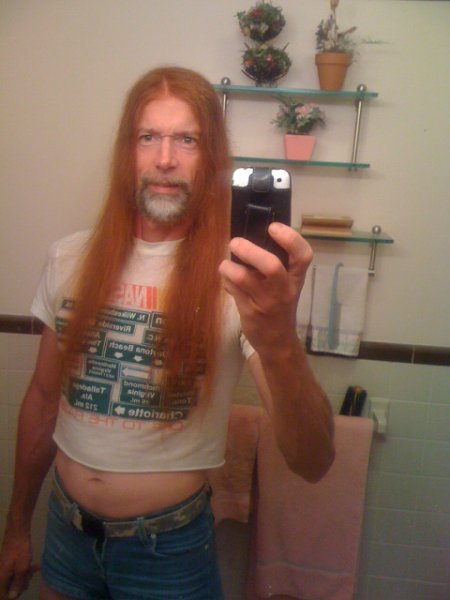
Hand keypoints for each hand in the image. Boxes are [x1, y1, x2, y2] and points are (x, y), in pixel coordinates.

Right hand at [0, 528, 38, 599]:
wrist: (17, 532)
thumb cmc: (20, 549)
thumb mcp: (22, 568)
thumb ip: (18, 584)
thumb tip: (12, 597)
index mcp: (0, 579)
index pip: (4, 596)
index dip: (15, 594)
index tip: (25, 585)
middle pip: (9, 589)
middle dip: (21, 584)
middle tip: (30, 575)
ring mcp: (3, 570)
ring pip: (13, 580)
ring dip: (23, 577)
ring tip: (33, 568)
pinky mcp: (6, 565)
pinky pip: (14, 573)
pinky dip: (22, 571)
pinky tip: (34, 566)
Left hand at [219, 222, 311, 352]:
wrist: (278, 341)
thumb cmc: (280, 305)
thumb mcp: (285, 285)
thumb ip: (274, 264)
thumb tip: (248, 236)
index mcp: (296, 278)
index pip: (303, 256)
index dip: (290, 238)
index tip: (273, 227)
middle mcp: (283, 290)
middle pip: (271, 266)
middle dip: (250, 250)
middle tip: (235, 242)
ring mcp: (266, 302)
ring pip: (244, 278)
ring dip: (229, 267)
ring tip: (226, 265)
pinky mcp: (249, 312)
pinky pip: (233, 290)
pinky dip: (226, 280)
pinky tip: (228, 280)